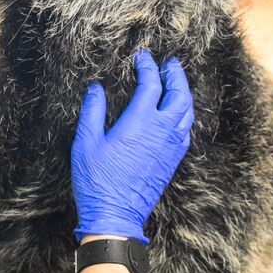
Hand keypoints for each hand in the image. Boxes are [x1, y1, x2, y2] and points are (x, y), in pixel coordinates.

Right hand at [71, 50, 194, 242]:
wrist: (115, 215)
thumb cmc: (97, 180)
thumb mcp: (86, 142)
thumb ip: (92, 111)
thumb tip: (96, 89)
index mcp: (140, 121)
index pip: (152, 83)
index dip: (148, 66)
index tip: (142, 57)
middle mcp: (162, 131)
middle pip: (179, 93)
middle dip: (175, 75)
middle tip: (169, 64)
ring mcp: (171, 146)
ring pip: (187, 112)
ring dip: (184, 93)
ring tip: (176, 83)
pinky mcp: (173, 160)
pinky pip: (186, 130)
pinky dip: (184, 114)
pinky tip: (176, 114)